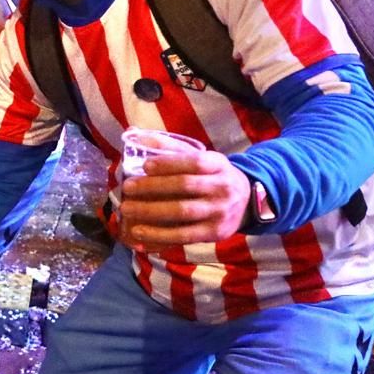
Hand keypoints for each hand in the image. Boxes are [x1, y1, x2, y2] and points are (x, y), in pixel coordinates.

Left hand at [118, 151, 250, 248]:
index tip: (145, 165)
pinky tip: (138, 233)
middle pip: (185, 185)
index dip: (169, 163)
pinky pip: (184, 235)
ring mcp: (219, 212)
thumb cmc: (213, 176)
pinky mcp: (214, 233)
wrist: (247, 202)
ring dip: (151, 211)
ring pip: (183, 212)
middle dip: (153, 186)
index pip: (195, 161)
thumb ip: (171, 148)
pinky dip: (159, 235)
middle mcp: (222, 187)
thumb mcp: (202, 158)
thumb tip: (135, 137)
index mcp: (218, 164)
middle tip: (126, 187)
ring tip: (126, 209)